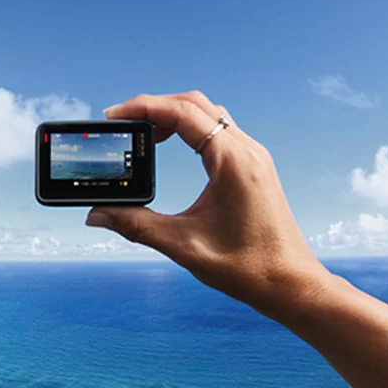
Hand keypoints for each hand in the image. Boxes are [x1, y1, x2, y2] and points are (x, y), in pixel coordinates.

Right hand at [88, 92, 332, 320]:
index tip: (113, 115)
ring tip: (144, 133)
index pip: (182, 113)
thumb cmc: (247, 268)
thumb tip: (96, 214)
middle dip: (155, 106)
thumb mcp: (184, 246)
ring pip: (209, 114)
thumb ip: (136, 226)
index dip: (143, 107)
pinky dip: (191, 128)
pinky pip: (220, 130)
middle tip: (123, 122)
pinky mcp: (254, 167)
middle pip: (194, 104)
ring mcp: (254, 157)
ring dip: (174, 115)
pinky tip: (173, 145)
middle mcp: (247, 151)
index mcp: (233, 163)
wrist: (291, 283)